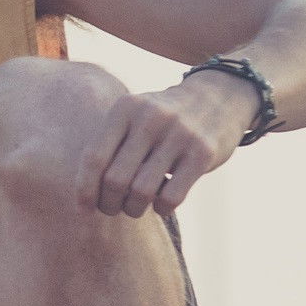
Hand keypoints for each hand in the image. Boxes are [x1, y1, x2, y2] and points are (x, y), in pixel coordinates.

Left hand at [76, 69, 260, 217]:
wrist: (220, 96)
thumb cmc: (163, 118)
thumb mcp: (134, 116)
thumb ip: (110, 144)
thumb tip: (84, 195)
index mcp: (125, 109)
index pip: (94, 158)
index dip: (85, 189)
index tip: (84, 208)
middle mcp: (150, 118)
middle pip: (115, 180)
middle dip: (109, 203)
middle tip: (112, 208)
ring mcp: (179, 134)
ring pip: (141, 191)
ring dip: (133, 209)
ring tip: (134, 208)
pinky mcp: (203, 152)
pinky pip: (171, 196)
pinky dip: (161, 209)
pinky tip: (161, 206)